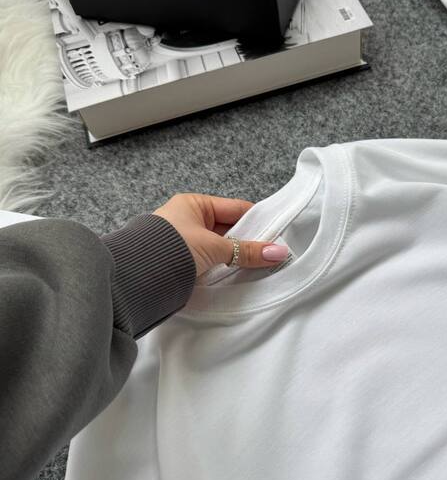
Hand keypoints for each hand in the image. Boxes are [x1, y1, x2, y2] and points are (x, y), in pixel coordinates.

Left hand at [153, 193, 288, 275]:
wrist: (136, 276)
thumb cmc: (170, 248)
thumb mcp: (215, 247)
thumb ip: (247, 251)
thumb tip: (277, 252)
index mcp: (194, 204)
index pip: (235, 208)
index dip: (258, 221)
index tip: (277, 234)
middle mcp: (188, 219)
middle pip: (229, 229)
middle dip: (248, 242)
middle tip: (273, 254)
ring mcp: (184, 241)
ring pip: (219, 247)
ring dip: (235, 258)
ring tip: (260, 266)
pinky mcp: (181, 261)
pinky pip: (209, 261)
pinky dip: (222, 268)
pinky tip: (237, 275)